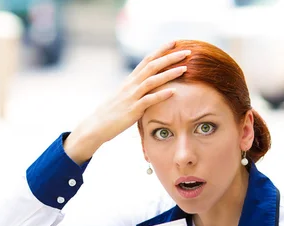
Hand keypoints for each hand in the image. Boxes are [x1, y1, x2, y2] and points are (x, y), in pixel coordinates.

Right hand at [64, 42, 190, 164]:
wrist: (96, 126)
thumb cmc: (111, 114)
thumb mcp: (124, 97)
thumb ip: (135, 90)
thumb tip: (147, 88)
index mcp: (130, 81)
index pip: (147, 60)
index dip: (161, 50)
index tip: (175, 42)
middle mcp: (131, 85)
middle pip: (153, 66)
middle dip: (170, 57)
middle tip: (187, 51)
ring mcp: (131, 97)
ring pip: (152, 80)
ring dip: (169, 73)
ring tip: (185, 68)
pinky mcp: (132, 110)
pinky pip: (149, 100)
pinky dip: (161, 95)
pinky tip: (174, 92)